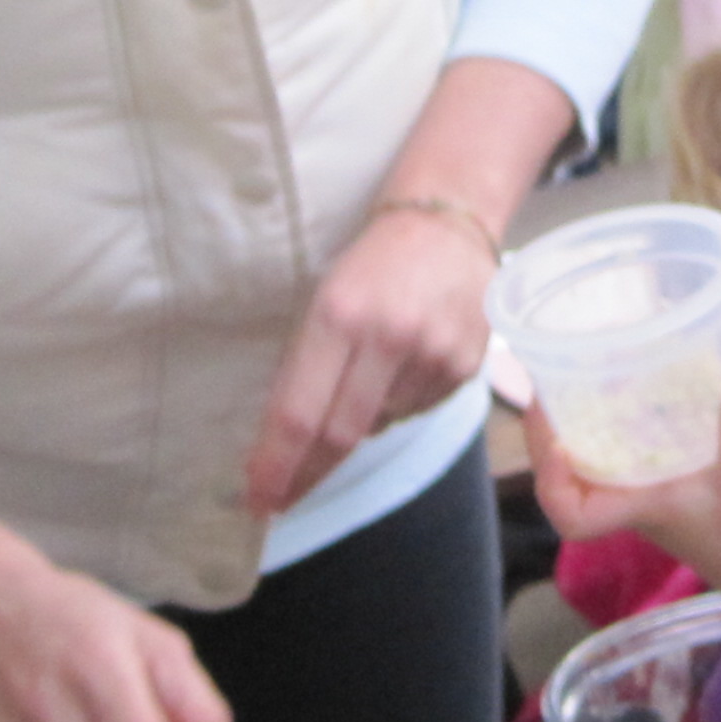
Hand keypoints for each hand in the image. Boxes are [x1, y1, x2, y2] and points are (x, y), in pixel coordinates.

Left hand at [247, 203, 494, 513]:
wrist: (451, 221)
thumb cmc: (372, 261)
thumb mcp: (325, 297)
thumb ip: (308, 362)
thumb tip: (288, 440)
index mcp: (339, 314)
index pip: (298, 411)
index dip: (275, 464)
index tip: (255, 500)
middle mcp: (388, 338)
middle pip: (338, 435)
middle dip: (304, 474)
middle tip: (279, 500)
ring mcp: (432, 355)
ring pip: (378, 425)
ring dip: (356, 424)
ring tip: (362, 378)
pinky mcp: (464, 367)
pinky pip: (414, 411)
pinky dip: (394, 405)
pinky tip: (399, 368)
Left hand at [526, 369, 720, 606]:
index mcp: (638, 509)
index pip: (571, 517)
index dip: (551, 482)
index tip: (557, 442)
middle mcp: (633, 503)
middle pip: (568, 479)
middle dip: (551, 434)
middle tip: (551, 378)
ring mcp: (647, 495)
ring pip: (591, 463)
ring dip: (579, 426)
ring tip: (580, 373)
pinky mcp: (666, 485)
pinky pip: (623, 453)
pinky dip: (616, 424)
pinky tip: (633, 387)